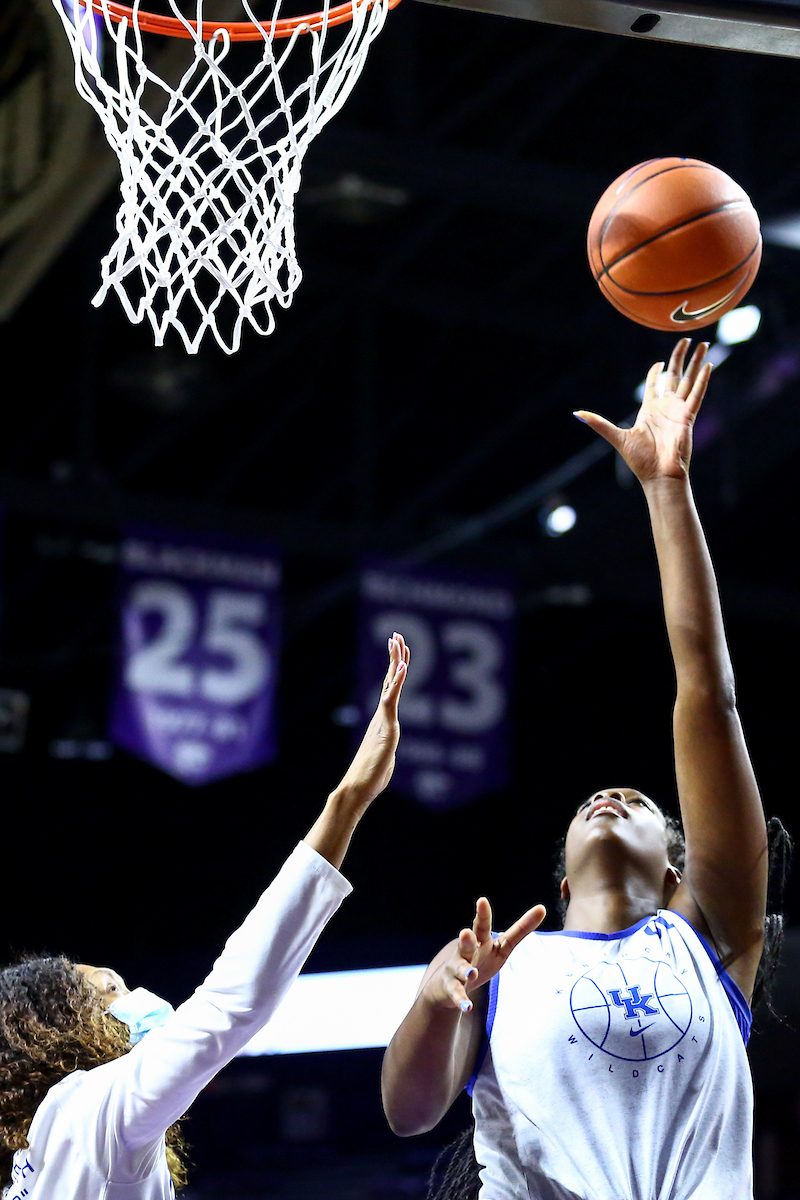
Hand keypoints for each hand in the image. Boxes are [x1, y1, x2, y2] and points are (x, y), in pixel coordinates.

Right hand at [335, 633, 408, 806]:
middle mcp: (382, 717)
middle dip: (395, 657)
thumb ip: (386, 748)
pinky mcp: (386, 729)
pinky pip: (391, 701)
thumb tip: (385, 750)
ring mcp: (383, 721)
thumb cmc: (368, 780)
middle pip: (390, 680)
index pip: (391, 689)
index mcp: (383, 721)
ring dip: (396, 662)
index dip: (395, 668)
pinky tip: (402, 667)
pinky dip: (397, 683)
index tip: (397, 649)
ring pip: (391, 686)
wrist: (356, 790)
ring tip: (397, 641)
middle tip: (396, 635)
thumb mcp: (384, 758)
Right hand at [425, 896, 545, 1012]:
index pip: (482, 925)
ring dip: (465, 970)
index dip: (483, 914)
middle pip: (466, 943)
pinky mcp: (451, 987)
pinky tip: (468, 1007)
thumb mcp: (502, 946)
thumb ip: (520, 929)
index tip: (482, 900)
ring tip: (472, 973)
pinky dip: (462, 1000)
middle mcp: (466, 951)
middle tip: (466, 932)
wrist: (447, 985)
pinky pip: (457, 993)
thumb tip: (543, 907)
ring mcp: (456, 969)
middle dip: (466, 938)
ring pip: (460, 968)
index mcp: (480, 940)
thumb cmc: (481, 960)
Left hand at [575, 338, 711, 482]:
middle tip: (687, 340)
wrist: (658, 475)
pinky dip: (703, 380)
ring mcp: (678, 410)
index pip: (654, 385)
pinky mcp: (688, 417)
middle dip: (680, 358)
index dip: (656, 372)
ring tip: (702, 344)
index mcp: (650, 410)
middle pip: (675, 376)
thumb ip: (598, 423)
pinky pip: (697, 395)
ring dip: (696, 362)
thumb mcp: (616, 436)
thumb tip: (577, 414)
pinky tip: (709, 365)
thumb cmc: (640, 461)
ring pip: (689, 380)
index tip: (659, 362)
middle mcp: (666, 407)